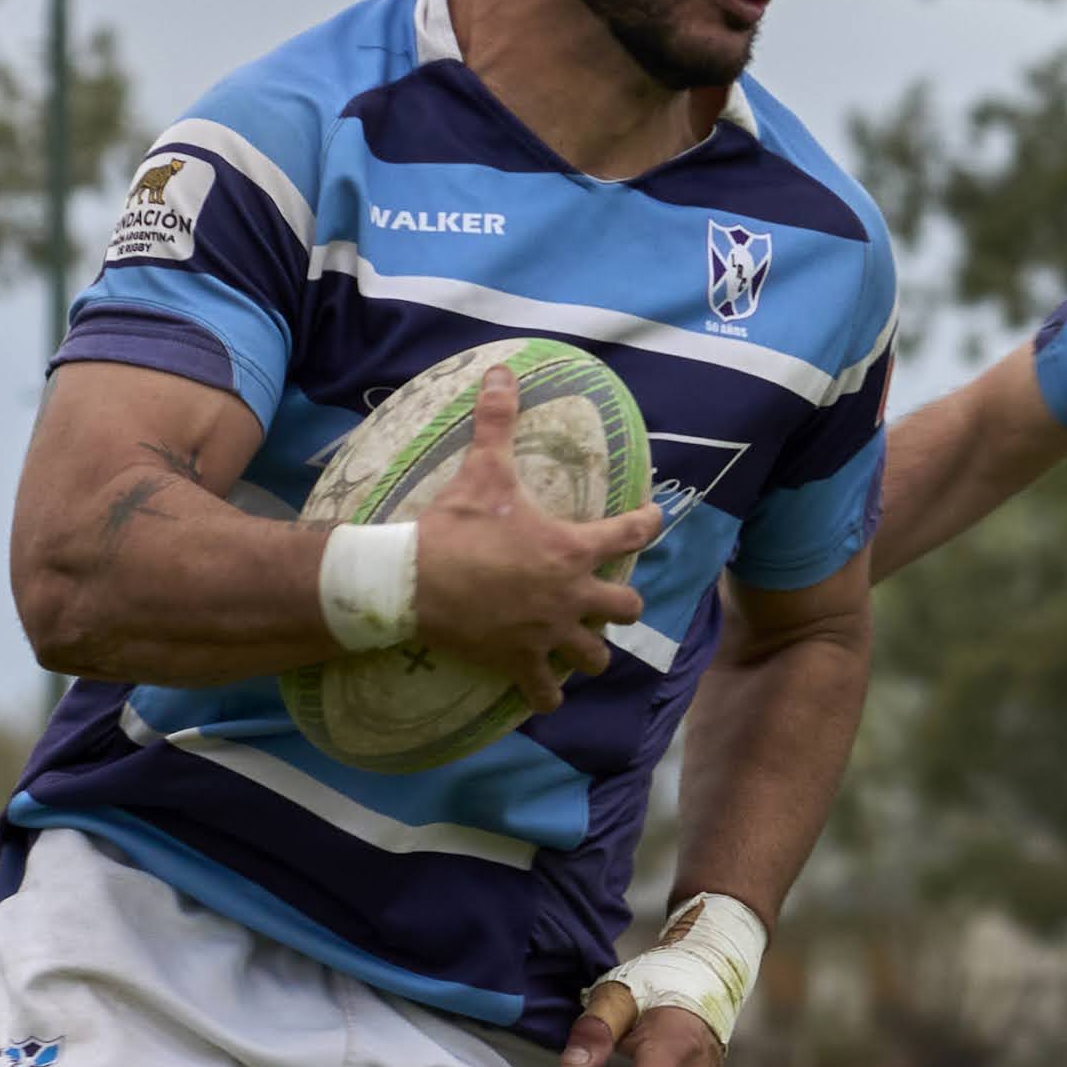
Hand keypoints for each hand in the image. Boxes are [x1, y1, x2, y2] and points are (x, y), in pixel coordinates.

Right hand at [406, 366, 660, 715]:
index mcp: (572, 548)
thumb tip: (502, 371)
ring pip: (594, 656)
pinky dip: (548, 696)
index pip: (631, 532)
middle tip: (609, 599)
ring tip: (583, 647)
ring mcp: (547, 633)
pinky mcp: (519, 661)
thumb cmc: (456, 526)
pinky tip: (548, 696)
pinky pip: (545, 692)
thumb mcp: (482, 468)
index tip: (652, 517)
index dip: (647, 522)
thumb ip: (497, 420)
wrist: (413, 582)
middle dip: (621, 605)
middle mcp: (571, 595)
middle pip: (625, 608)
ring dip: (591, 652)